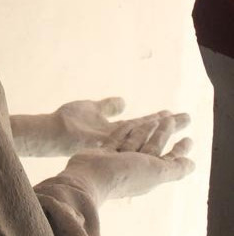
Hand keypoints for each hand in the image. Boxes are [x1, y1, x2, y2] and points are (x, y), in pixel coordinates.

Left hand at [53, 97, 189, 154]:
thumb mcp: (93, 107)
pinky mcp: (101, 140)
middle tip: (188, 117)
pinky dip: (135, 129)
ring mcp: (111, 139)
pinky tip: (150, 122)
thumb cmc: (69, 121)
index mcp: (116, 128)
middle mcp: (118, 136)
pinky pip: (121, 134)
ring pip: (139, 132)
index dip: (159, 118)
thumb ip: (109, 106)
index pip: (142, 123)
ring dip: (157, 126)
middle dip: (167, 123)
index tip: (175, 112)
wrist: (52, 131)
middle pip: (147, 128)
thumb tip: (125, 100)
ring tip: (174, 117)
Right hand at [60, 115, 194, 203]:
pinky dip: (127, 128)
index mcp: (150, 172)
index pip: (170, 158)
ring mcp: (120, 158)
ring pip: (138, 139)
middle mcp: (137, 166)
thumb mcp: (157, 171)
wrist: (90, 177)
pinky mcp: (105, 151)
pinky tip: (131, 120)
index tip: (189, 138)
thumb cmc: (125, 174)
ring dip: (148, 127)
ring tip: (158, 116)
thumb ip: (175, 167)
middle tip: (175, 117)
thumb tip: (193, 164)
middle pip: (155, 145)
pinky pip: (119, 136)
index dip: (180, 149)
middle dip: (166, 132)